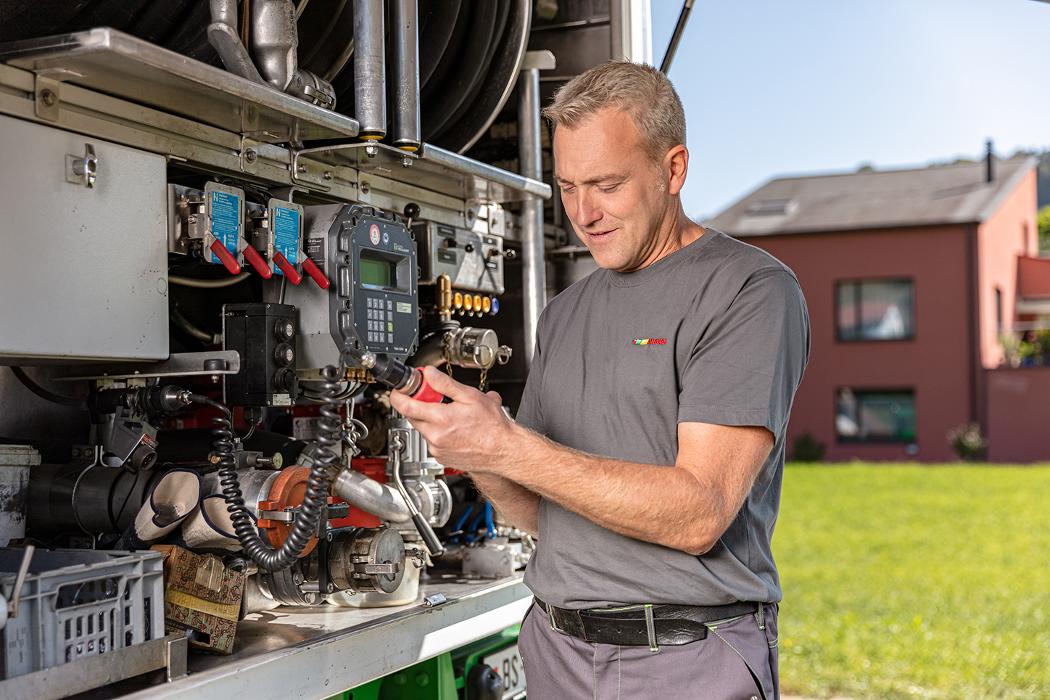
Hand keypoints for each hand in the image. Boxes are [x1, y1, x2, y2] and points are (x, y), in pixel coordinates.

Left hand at [388, 366, 520, 473]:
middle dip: (418, 405)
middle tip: (432, 397)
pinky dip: (438, 432)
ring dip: (430, 419)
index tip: (400, 389)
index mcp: (440, 419)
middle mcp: (435, 436)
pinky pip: (432, 441)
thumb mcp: (470, 396)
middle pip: (413, 416)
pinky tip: (455, 429)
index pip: (405, 406)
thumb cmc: (492, 427)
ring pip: (423, 429)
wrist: (503, 450)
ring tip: (452, 415)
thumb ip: (445, 384)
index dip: (398, 395)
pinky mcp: (441, 457)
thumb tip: (429, 374)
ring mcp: (437, 449)